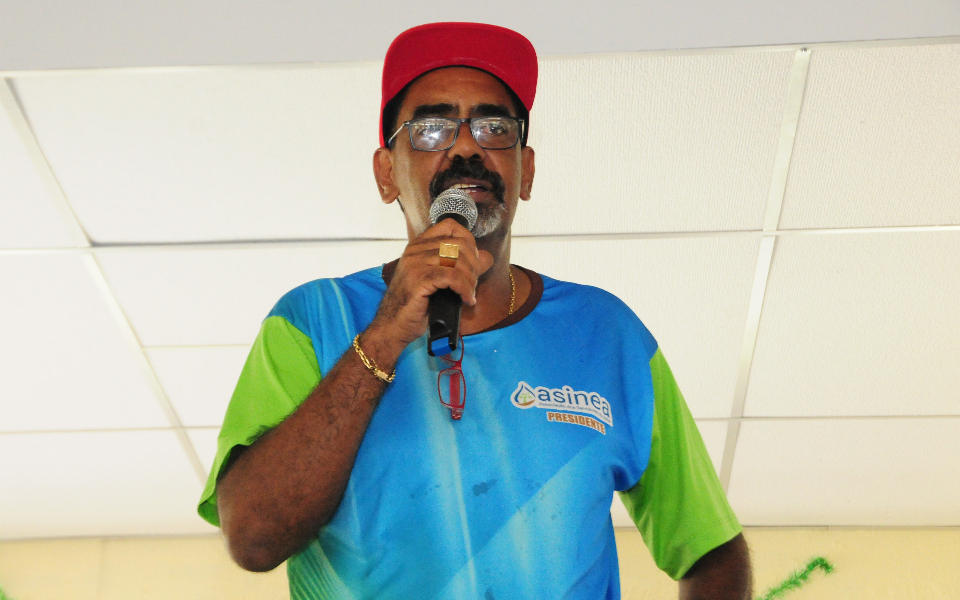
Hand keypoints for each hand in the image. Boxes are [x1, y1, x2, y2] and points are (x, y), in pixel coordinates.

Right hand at [368, 219, 493, 351]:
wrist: (393, 324)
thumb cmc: (416, 304)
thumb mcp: (439, 280)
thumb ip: (460, 266)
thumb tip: (487, 257)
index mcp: (419, 245)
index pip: (450, 226)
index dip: (469, 241)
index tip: (474, 262)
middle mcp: (416, 250)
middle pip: (459, 244)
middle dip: (473, 265)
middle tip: (473, 284)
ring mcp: (415, 262)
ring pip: (457, 260)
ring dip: (470, 279)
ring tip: (469, 294)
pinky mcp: (419, 279)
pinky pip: (452, 277)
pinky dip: (465, 289)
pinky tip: (467, 299)